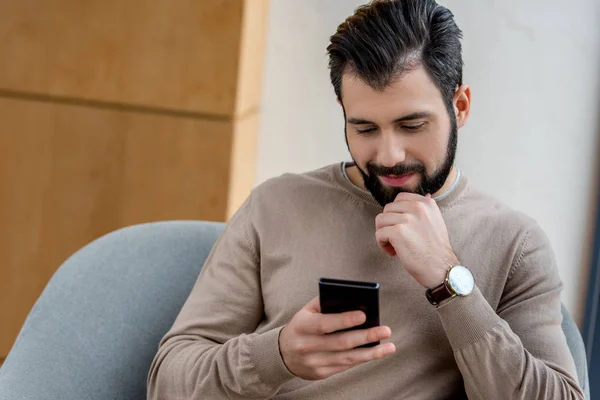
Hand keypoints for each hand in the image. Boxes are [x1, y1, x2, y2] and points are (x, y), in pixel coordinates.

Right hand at [279, 296, 395, 379]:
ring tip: (390, 347)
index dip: (344, 320)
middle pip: (341, 343)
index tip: (364, 315)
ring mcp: (314, 362)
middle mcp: (307, 346)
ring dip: (371, 353)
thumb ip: (325, 302)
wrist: (283, 353)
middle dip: (366, 336)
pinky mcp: (321, 373)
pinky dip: (362, 359)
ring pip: (347, 358)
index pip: (325, 324)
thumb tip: (352, 298)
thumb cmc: (302, 326)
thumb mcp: (306, 311)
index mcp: (302, 326)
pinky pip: (345, 366)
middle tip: (386, 330)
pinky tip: (376, 353)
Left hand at [375, 193, 459, 288]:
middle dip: (388, 224)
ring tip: (394, 245)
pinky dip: (382, 244)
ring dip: (384, 234)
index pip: (399, 199)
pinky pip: (379, 234)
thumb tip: (426, 195)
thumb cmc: (436, 249)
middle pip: (387, 209)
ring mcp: (407, 219)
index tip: (401, 226)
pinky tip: (393, 252)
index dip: (396, 213)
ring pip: (380, 220)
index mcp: (426, 203)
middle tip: (396, 238)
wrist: (441, 268)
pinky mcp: (398, 232)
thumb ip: (426, 209)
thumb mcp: (436, 221)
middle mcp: (417, 207)